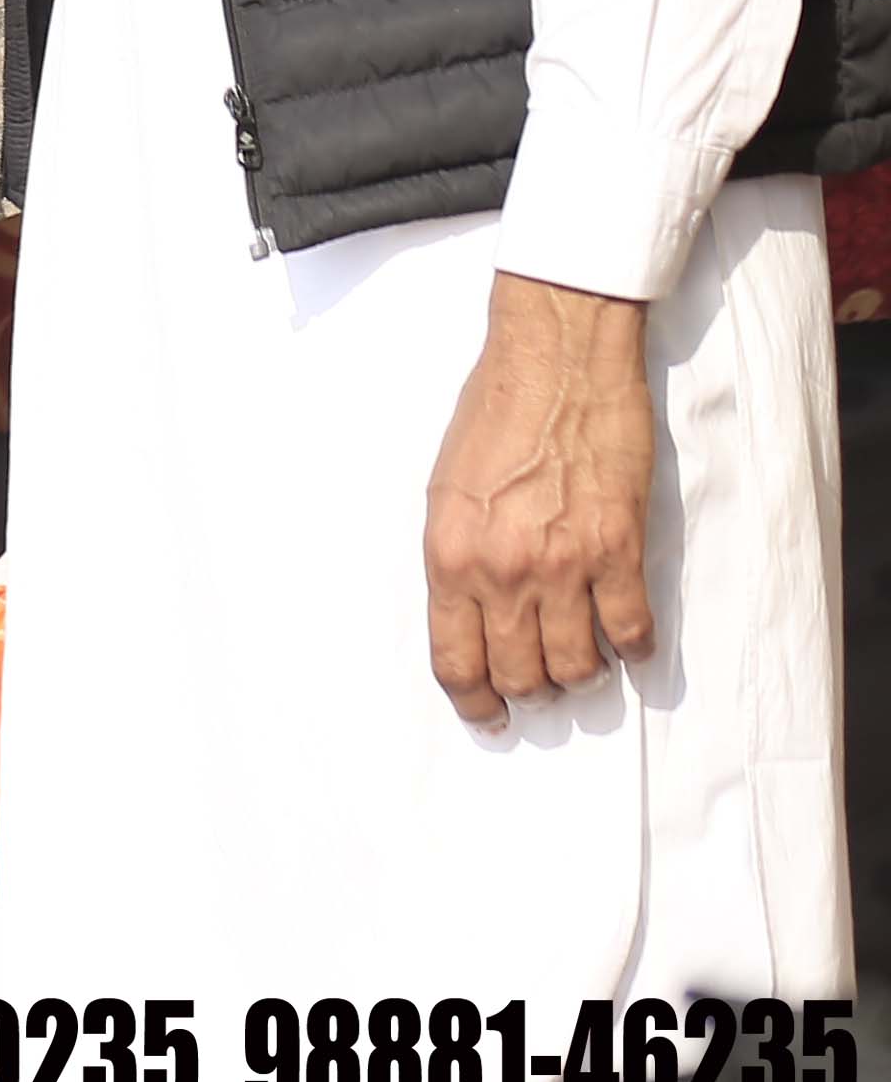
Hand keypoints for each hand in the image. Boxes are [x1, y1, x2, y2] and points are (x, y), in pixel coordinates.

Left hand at [422, 270, 657, 721]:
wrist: (555, 363)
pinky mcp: (620, 552)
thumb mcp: (446, 490)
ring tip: (584, 663)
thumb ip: (459, 556)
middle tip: (542, 686)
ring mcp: (565, 566)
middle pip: (518, 674)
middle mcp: (502, 572)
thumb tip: (472, 612)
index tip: (488, 718)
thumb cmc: (494, 415)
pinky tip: (630, 644)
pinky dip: (634, 650)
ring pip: (577, 667)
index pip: (454, 659)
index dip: (473, 700)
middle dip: (529, 692)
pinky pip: (633, 632)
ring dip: (582, 676)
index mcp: (449, 555)